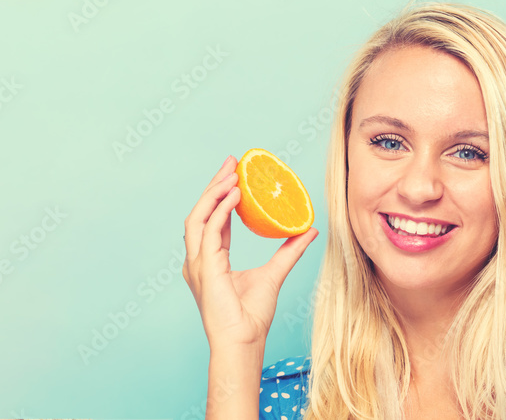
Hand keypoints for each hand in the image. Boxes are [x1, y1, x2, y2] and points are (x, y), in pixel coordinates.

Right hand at [182, 155, 318, 349]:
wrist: (243, 342)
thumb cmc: (252, 317)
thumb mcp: (275, 274)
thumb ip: (289, 251)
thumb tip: (308, 230)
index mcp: (210, 260)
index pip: (213, 219)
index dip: (222, 196)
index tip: (235, 174)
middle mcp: (199, 259)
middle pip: (201, 212)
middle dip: (215, 185)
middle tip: (232, 163)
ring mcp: (197, 264)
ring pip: (198, 217)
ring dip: (213, 192)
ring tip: (231, 173)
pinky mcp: (204, 268)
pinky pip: (209, 231)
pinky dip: (220, 210)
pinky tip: (234, 195)